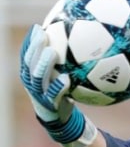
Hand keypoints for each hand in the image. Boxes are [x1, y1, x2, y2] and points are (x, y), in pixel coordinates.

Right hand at [20, 24, 96, 146]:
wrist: (64, 120)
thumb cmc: (66, 93)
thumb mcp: (64, 76)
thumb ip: (67, 61)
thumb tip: (84, 40)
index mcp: (32, 75)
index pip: (27, 55)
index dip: (30, 41)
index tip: (37, 27)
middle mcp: (32, 84)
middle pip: (28, 63)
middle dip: (33, 48)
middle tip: (42, 34)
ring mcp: (39, 95)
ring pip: (37, 78)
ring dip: (43, 64)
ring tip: (52, 51)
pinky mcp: (50, 106)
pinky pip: (53, 95)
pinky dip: (58, 86)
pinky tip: (66, 78)